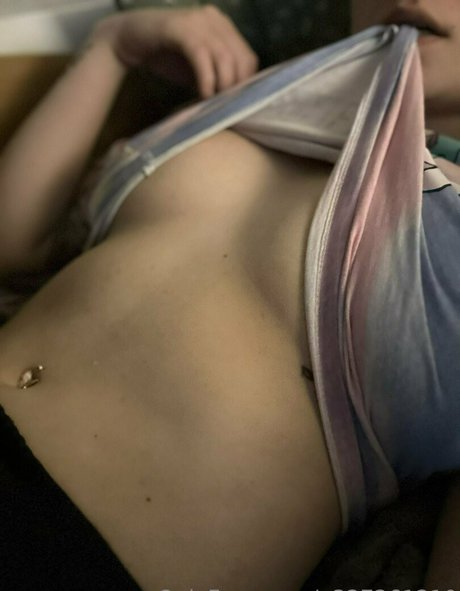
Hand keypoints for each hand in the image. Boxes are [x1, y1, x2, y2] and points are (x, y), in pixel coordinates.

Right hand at [94, 6, 258, 97]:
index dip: (246, 84)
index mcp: (223, 26)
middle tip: (225, 107)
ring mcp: (198, 21)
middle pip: (241, 58)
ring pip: (225, 57)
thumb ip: (217, 77)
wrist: (129, 39)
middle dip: (236, 88)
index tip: (236, 104)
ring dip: (223, 85)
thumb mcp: (198, 69)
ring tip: (214, 103)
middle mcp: (215, 19)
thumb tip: (235, 101)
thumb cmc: (166, 56)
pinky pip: (202, 56)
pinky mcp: (180, 28)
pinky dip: (206, 78)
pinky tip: (203, 94)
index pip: (248, 58)